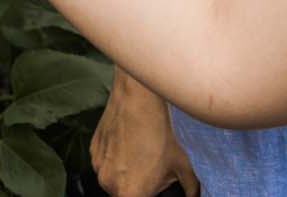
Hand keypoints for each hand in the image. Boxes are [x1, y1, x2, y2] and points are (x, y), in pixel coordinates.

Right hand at [91, 69, 199, 196]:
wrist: (138, 98)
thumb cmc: (161, 131)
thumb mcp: (185, 166)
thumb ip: (190, 190)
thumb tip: (193, 195)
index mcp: (130, 193)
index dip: (152, 195)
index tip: (157, 189)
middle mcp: (109, 183)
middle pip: (125, 193)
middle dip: (140, 186)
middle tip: (154, 170)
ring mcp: (98, 165)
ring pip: (114, 178)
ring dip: (126, 173)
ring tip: (143, 154)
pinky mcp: (93, 148)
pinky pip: (105, 162)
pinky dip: (116, 158)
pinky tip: (131, 144)